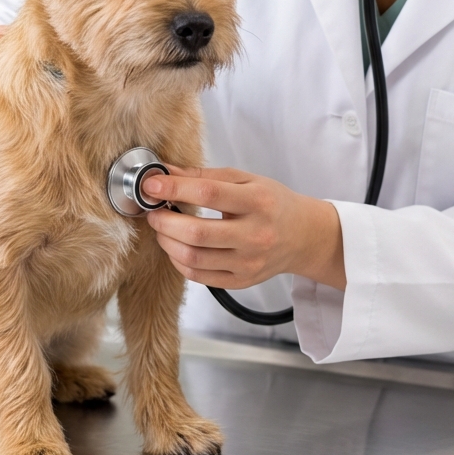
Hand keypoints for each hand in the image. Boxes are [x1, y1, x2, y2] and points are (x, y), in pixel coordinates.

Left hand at [142, 166, 345, 291]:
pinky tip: (176, 247)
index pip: (208, 193)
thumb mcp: (245, 179)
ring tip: (162, 228)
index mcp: (258, 201)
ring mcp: (248, 262)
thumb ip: (205, 176)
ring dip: (167, 241)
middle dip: (164, 221)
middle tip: (152, 211)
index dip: (174, 189)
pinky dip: (178, 260)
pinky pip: (199, 276)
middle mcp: (255, 234)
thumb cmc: (272, 202)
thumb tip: (165, 172)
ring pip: (194, 258)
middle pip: (197, 232)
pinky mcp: (241, 281)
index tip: (150, 185)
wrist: (302, 235)